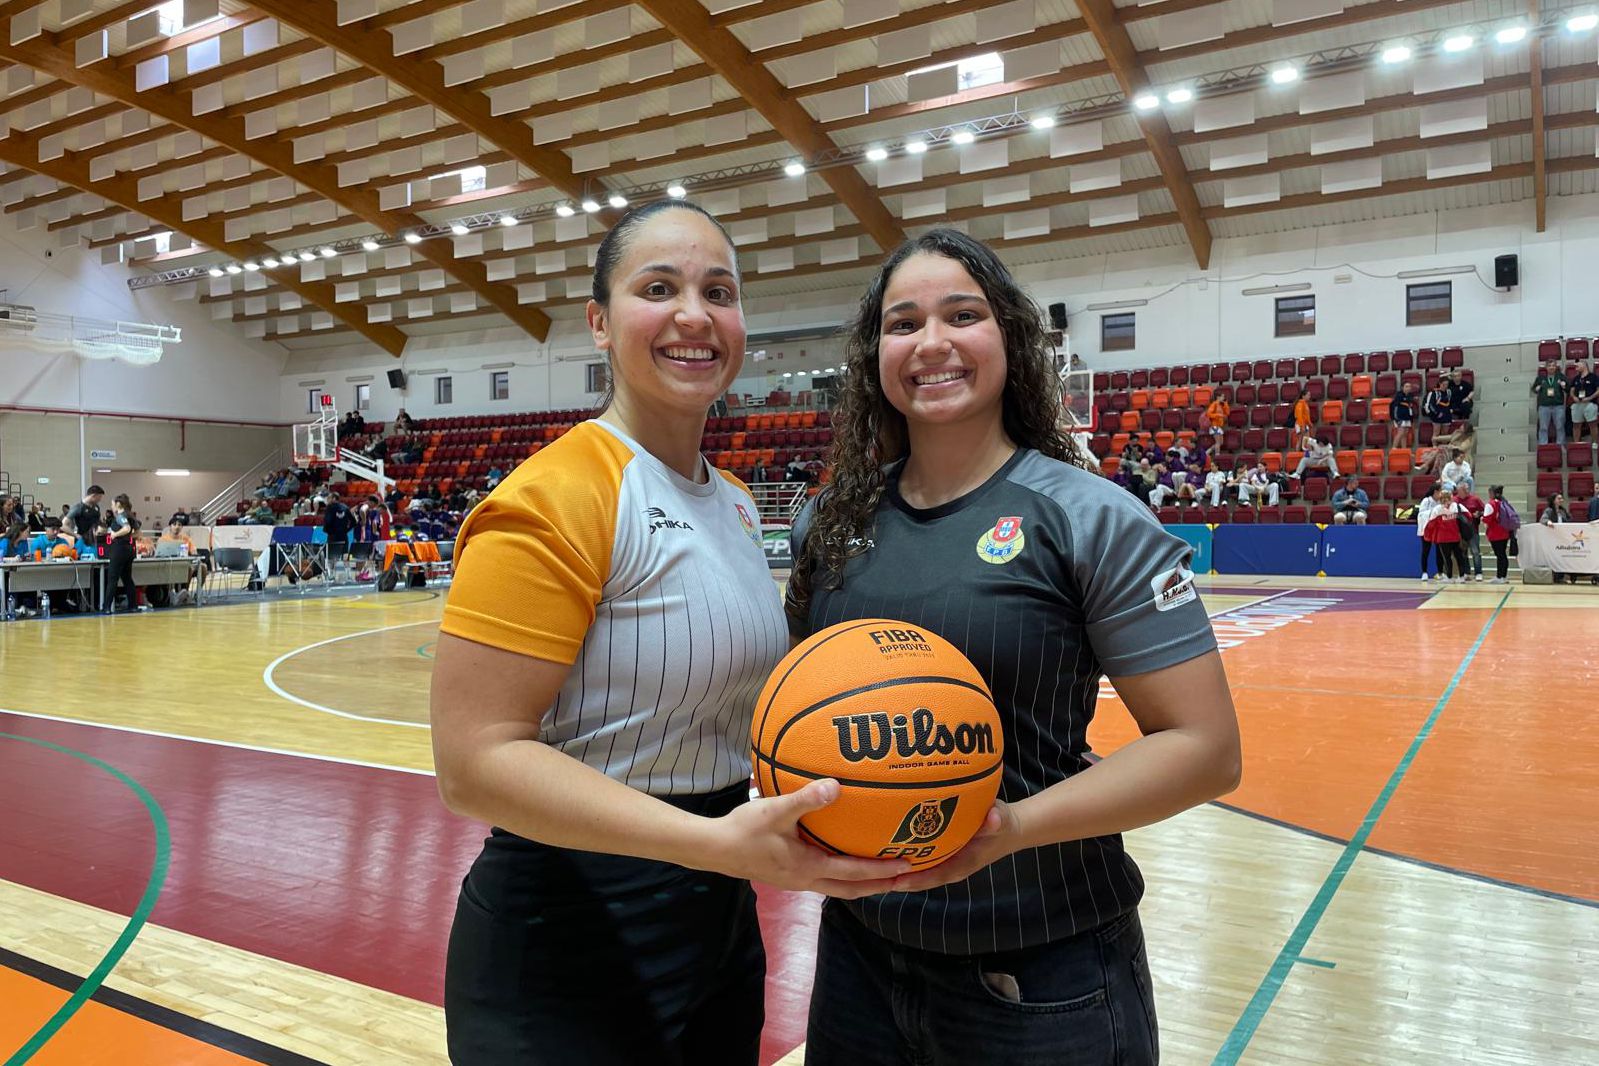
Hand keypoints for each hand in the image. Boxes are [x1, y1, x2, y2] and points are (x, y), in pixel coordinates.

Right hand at [705, 779, 910, 898]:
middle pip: (851, 889)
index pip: (854, 873)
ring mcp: (797, 881)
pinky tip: (843, 861)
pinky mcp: (787, 876)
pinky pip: (824, 881)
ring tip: (882, 875)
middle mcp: (806, 880)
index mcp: (809, 867)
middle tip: (905, 879)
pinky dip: (842, 876)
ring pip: (838, 888)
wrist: (715, 849)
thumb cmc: (744, 830)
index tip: (907, 865)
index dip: (882, 870)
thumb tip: (835, 786)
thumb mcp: (775, 810)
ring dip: (862, 884)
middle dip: (879, 886)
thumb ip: (805, 798)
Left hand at [882, 800, 1024, 893]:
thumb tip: (993, 817)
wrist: (1008, 828)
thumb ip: (996, 821)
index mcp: (960, 865)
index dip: (914, 881)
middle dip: (896, 878)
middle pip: (918, 877)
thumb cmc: (1002, 824)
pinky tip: (883, 847)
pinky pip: (919, 857)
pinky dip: (903, 855)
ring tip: (868, 864)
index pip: (933, 877)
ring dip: (895, 868)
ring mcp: (944, 860)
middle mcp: (948, 866)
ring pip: (916, 869)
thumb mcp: (1001, 822)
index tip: (893, 882)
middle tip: (870, 875)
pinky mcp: (940, 852)